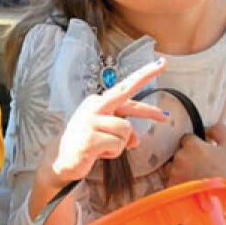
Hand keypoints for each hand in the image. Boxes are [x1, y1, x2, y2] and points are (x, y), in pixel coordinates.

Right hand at [46, 58, 169, 186]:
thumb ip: (124, 132)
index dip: (145, 76)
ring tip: (101, 149)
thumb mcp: (107, 135)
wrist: (61, 161)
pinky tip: (96, 154)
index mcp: (98, 102)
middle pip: (126, 92)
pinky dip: (111, 154)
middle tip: (164, 70)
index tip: (161, 63)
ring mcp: (90, 120)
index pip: (125, 88)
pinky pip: (118, 146)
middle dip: (145, 78)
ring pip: (127, 131)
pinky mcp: (90, 138)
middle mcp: (94, 106)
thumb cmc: (85, 144)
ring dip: (119, 144)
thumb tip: (136, 141)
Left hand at [165, 123, 225, 224]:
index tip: (204, 153)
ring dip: (180, 169)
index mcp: (192, 145)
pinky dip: (178, 181)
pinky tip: (191, 186)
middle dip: (187, 157)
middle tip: (201, 166)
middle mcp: (180, 157)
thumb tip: (206, 128)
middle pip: (177, 152)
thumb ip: (218, 129)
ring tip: (195, 177)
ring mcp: (174, 173)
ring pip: (171, 166)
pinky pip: (170, 180)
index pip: (186, 138)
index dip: (195, 145)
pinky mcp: (171, 187)